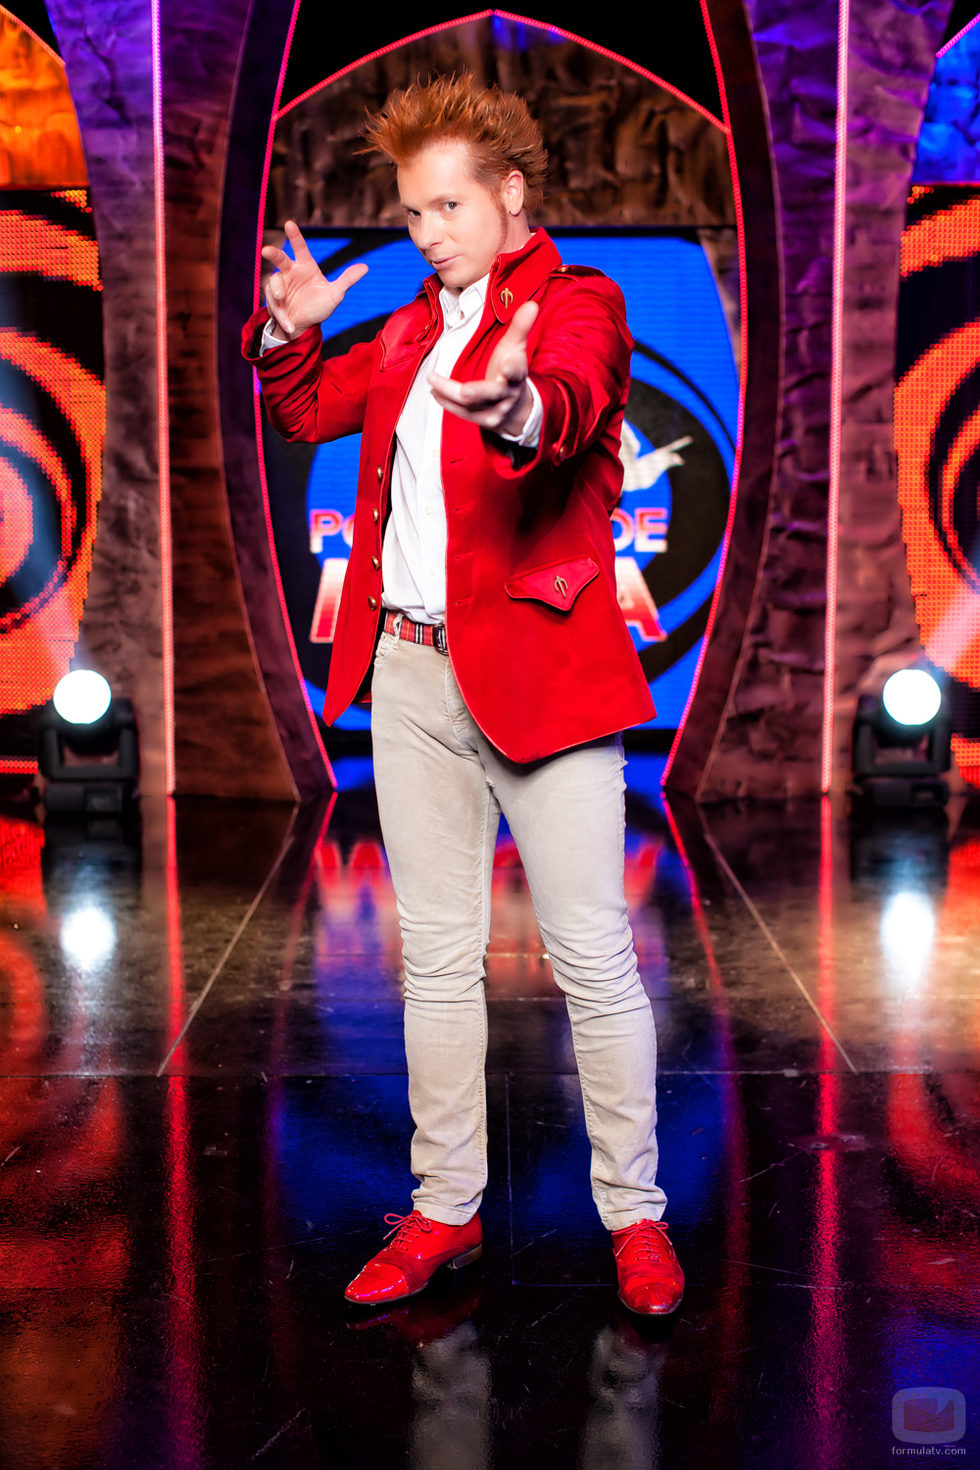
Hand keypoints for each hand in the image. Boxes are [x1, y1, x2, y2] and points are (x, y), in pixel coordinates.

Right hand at [261, 219, 367, 339]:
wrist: (305, 326)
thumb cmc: (320, 307)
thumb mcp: (335, 295)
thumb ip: (347, 280)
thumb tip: (365, 267)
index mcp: (305, 266)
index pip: (300, 247)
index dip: (295, 236)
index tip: (289, 223)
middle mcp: (290, 272)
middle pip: (279, 258)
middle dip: (272, 253)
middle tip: (266, 250)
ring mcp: (279, 284)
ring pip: (273, 283)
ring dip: (276, 292)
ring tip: (282, 300)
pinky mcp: (272, 299)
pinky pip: (273, 303)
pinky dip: (281, 316)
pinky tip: (291, 325)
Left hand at [428, 300, 538, 435]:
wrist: (518, 409)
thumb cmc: (512, 373)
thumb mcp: (517, 349)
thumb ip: (520, 327)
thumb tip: (531, 304)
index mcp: (516, 376)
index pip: (517, 371)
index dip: (513, 369)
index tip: (508, 365)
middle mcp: (507, 395)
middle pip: (492, 394)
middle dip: (478, 392)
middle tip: (464, 390)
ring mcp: (495, 410)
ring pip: (472, 405)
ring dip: (450, 393)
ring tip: (433, 380)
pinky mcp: (483, 420)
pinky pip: (463, 413)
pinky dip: (447, 402)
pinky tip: (435, 391)